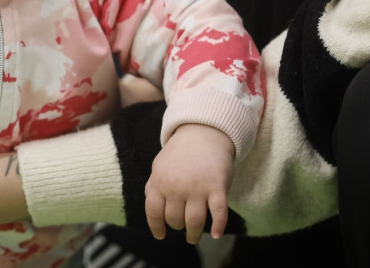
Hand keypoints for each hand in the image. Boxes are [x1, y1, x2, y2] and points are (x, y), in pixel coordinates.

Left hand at [144, 123, 234, 243]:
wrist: (203, 132)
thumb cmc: (180, 153)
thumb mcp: (160, 166)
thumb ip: (153, 185)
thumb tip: (150, 204)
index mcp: (160, 181)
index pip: (153, 212)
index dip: (156, 227)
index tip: (160, 235)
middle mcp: (177, 187)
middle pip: (175, 220)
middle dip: (178, 226)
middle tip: (182, 225)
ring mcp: (197, 188)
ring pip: (194, 222)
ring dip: (194, 234)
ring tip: (193, 236)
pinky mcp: (217, 186)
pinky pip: (218, 212)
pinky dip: (219, 226)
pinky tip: (217, 234)